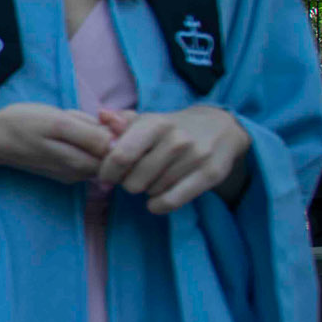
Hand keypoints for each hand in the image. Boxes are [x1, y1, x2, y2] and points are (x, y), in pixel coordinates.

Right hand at [0, 102, 113, 183]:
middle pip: (113, 152)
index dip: (120, 130)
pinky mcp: (64, 168)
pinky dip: (82, 136)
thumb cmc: (22, 125)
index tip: (104, 114)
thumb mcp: (58, 123)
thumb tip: (119, 143)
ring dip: (93, 132)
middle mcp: (81, 174)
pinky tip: (66, 127)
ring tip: (72, 120)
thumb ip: (91, 135)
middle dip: (106, 130)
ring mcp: (72, 173)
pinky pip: (85, 151)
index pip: (122, 152)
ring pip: (98, 150)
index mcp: (82, 164)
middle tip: (86, 115)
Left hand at [95, 105, 250, 213]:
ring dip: (147, 191)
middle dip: (127, 184)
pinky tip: (156, 201)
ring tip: (153, 179)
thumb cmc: (172, 128)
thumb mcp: (147, 121)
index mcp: (155, 123)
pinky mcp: (210, 174)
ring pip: (152, 192)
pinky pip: (172, 201)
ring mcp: (196, 157)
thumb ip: (120, 122)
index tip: (106, 177)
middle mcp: (177, 139)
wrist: (220, 127)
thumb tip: (102, 116)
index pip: (120, 157)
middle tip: (134, 177)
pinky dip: (159, 205)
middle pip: (134, 181)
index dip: (107, 172)